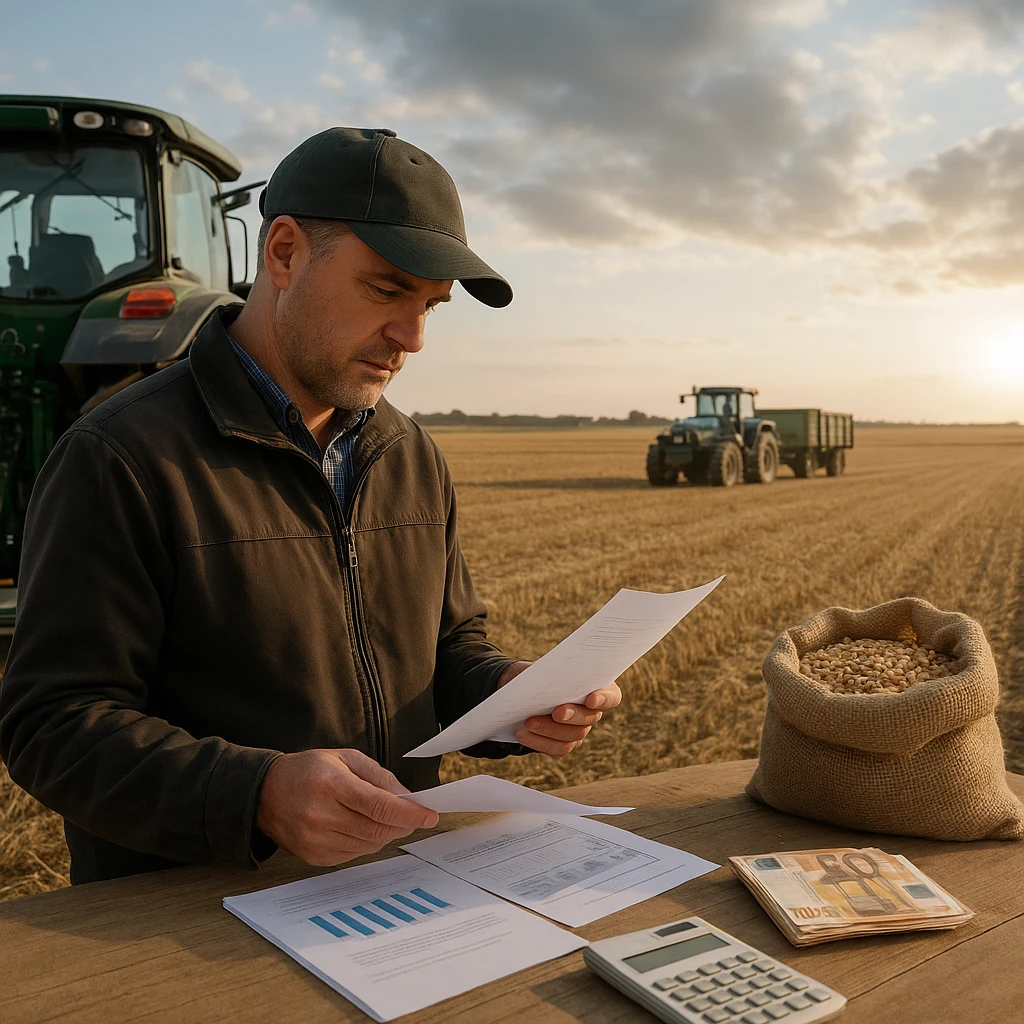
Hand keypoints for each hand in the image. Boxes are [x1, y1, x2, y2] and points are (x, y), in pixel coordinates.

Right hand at [256, 748, 438, 865]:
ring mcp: (315, 840)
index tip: (430, 814)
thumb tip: (407, 797)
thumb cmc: (309, 770)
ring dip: (385, 834)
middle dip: (402, 824)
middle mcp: (321, 815)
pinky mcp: (313, 857)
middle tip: (413, 816)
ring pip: (369, 845)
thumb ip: (379, 776)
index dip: (410, 813)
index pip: (380, 806)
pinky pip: (353, 854)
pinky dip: (366, 843)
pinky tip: (361, 827)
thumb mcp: (345, 758)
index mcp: (331, 785)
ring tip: (383, 818)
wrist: (265, 793)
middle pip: (378, 829)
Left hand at [497, 661, 621, 757]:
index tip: (590, 698)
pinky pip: (557, 749)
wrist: (521, 692)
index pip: (612, 696)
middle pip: (590, 718)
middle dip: (572, 715)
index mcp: (596, 688)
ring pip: (573, 736)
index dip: (604, 699)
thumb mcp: (542, 669)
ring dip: (549, 730)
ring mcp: (579, 731)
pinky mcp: (564, 744)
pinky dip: (538, 742)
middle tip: (556, 712)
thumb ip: (552, 673)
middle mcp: (591, 712)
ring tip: (528, 722)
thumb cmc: (537, 675)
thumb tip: (549, 679)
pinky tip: (522, 734)